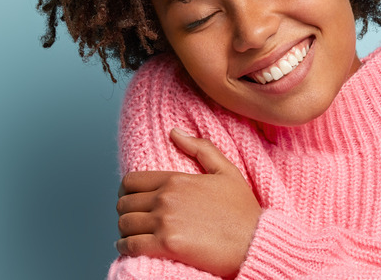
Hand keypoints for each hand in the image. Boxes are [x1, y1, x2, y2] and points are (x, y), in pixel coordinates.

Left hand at [115, 128, 261, 277]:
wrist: (255, 242)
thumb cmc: (244, 211)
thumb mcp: (226, 171)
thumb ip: (200, 148)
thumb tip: (174, 132)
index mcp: (176, 179)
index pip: (131, 181)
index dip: (127, 192)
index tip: (132, 201)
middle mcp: (166, 198)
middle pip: (124, 204)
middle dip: (127, 212)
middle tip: (136, 220)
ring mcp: (165, 221)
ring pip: (124, 224)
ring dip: (126, 231)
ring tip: (135, 235)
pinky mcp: (166, 245)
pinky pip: (130, 245)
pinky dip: (125, 248)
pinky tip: (131, 249)